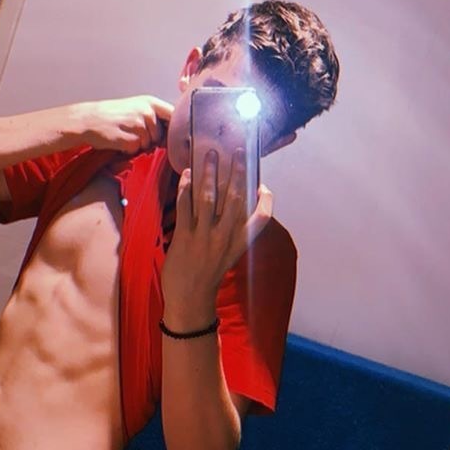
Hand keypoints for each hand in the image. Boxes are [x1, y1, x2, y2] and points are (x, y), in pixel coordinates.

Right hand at [81, 95, 173, 154]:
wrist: (88, 119)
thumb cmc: (112, 115)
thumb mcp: (136, 107)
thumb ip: (155, 116)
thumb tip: (172, 133)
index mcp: (149, 102)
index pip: (173, 115)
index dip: (172, 128)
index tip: (166, 134)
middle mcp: (146, 111)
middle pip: (160, 136)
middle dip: (149, 139)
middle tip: (132, 132)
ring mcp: (137, 125)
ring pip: (148, 144)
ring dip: (137, 144)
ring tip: (124, 134)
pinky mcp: (129, 139)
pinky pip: (136, 150)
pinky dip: (128, 150)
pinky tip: (118, 141)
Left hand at [162, 148, 272, 320]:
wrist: (190, 298)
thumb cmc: (210, 274)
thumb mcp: (230, 254)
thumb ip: (235, 231)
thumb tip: (237, 203)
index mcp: (240, 243)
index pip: (260, 219)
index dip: (265, 201)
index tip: (264, 186)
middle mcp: (225, 237)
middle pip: (234, 199)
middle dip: (237, 173)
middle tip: (238, 151)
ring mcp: (204, 236)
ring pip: (208, 198)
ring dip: (209, 173)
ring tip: (211, 154)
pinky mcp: (184, 236)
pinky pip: (185, 206)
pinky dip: (186, 188)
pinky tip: (188, 174)